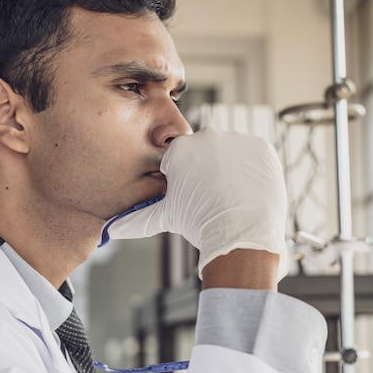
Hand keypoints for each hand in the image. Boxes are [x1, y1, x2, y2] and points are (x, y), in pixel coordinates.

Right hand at [103, 127, 288, 279]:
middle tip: (215, 198)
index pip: (182, 160)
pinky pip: (255, 155)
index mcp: (180, 149)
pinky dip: (253, 170)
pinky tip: (249, 189)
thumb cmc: (201, 225)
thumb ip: (137, 218)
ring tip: (234, 195)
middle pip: (207, 154)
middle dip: (210, 172)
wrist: (241, 235)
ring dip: (232, 169)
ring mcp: (238, 139)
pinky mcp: (262, 147)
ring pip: (232, 153)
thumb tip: (109, 229)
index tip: (195, 197)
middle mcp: (208, 136)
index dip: (187, 182)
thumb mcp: (166, 217)